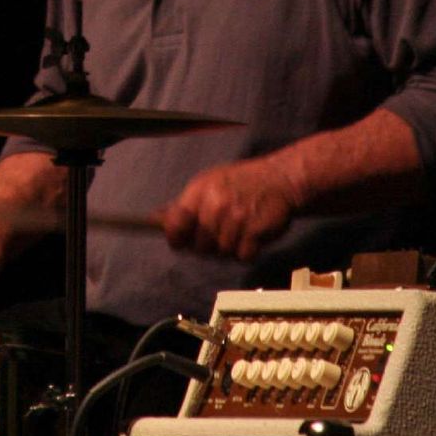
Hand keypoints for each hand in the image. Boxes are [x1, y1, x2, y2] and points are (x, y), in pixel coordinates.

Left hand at [158, 157, 302, 260]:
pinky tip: (251, 237)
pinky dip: (247, 252)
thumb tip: (154, 219)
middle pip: (198, 245)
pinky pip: (242, 256)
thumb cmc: (239, 182)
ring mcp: (236, 219)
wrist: (281, 179)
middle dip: (206, 246)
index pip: (175, 223)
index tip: (178, 243)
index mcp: (199, 191)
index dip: (175, 238)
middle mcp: (215, 205)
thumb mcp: (208, 183)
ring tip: (238, 232)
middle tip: (219, 235)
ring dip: (229, 248)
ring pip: (221, 253)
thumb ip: (184, 204)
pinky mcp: (255, 232)